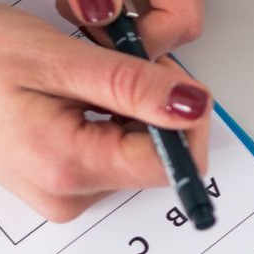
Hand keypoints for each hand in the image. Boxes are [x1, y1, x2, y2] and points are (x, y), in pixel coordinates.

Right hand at [0, 4, 210, 221]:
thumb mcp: (62, 60)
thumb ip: (135, 87)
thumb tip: (195, 106)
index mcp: (70, 169)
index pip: (172, 165)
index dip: (185, 115)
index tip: (164, 74)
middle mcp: (68, 194)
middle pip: (157, 157)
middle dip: (157, 103)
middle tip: (119, 61)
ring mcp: (61, 189)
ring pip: (137, 149)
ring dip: (133, 105)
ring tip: (88, 73)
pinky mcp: (58, 177)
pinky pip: (111, 148)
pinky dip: (112, 113)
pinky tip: (80, 89)